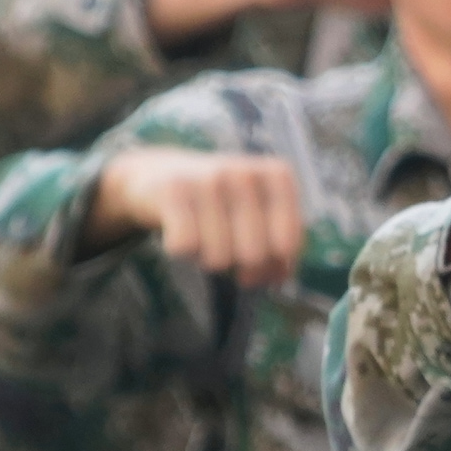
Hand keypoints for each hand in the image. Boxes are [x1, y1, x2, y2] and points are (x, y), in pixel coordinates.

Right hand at [88, 147, 305, 279]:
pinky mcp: (173, 189)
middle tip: (229, 251)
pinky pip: (185, 246)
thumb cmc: (222, 203)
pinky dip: (182, 250)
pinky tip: (182, 231)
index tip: (262, 261)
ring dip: (209, 258)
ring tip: (204, 236)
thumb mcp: (259, 217)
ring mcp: (209, 178)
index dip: (275, 266)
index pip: (289, 244)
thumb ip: (281, 248)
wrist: (161, 173)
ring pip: (218, 257)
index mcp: (277, 176)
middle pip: (253, 256)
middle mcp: (245, 172)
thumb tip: (280, 278)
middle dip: (240, 266)